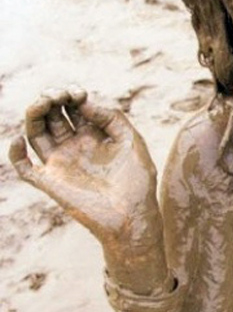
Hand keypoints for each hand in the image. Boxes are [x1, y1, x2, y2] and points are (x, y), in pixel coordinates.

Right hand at [9, 88, 160, 248]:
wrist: (133, 217)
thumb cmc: (138, 183)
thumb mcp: (133, 142)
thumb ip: (113, 118)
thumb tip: (83, 101)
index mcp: (95, 136)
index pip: (74, 107)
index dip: (72, 95)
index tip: (79, 94)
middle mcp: (75, 146)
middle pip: (53, 115)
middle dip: (51, 98)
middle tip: (58, 94)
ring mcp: (61, 163)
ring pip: (36, 132)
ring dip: (34, 114)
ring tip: (43, 102)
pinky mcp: (50, 182)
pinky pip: (23, 167)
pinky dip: (15, 153)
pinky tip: (20, 140)